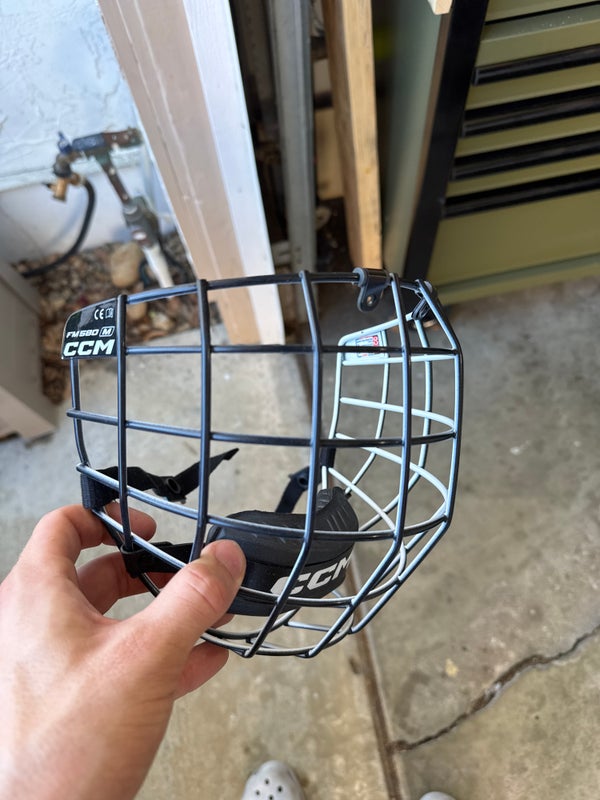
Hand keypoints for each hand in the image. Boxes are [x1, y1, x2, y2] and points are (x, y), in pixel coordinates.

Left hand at [0, 504, 244, 799]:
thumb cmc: (63, 750)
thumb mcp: (147, 655)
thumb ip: (193, 599)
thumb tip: (224, 558)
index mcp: (38, 597)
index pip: (64, 525)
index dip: (109, 516)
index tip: (147, 527)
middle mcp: (36, 625)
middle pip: (96, 573)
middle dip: (150, 572)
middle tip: (186, 575)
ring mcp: (51, 664)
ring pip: (110, 619)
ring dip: (162, 614)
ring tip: (206, 616)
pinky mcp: (70, 700)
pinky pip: (116, 660)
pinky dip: (158, 653)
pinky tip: (200, 661)